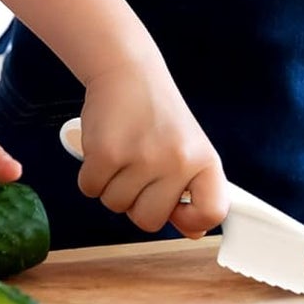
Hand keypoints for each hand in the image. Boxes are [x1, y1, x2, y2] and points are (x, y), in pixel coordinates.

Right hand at [77, 64, 225, 238]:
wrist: (126, 70)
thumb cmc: (156, 112)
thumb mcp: (186, 147)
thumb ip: (190, 191)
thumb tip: (192, 233)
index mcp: (204, 160)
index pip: (212, 212)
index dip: (191, 221)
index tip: (175, 208)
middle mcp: (177, 161)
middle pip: (149, 221)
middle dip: (135, 203)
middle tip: (136, 171)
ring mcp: (142, 158)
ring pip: (115, 205)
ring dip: (110, 186)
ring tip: (121, 153)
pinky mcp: (107, 153)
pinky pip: (90, 189)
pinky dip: (90, 176)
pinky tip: (102, 150)